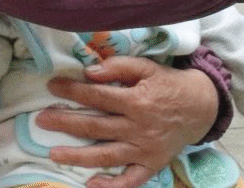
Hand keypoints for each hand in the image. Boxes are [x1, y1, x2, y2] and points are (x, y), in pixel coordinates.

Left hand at [38, 58, 218, 187]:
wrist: (202, 106)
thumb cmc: (170, 84)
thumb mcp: (148, 67)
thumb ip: (120, 67)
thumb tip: (90, 72)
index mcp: (137, 100)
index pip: (98, 95)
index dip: (73, 90)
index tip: (52, 86)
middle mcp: (138, 127)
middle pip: (96, 125)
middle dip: (66, 121)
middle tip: (41, 119)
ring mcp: (144, 150)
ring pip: (106, 155)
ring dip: (78, 155)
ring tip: (54, 154)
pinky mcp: (151, 165)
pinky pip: (130, 180)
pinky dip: (112, 184)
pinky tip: (92, 184)